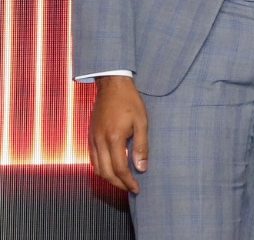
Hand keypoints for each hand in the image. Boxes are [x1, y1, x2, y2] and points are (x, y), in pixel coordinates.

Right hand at [89, 75, 147, 192]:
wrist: (112, 86)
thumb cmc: (130, 102)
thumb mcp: (142, 122)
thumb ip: (141, 146)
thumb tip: (141, 168)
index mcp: (114, 138)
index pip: (119, 169)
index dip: (128, 182)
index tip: (137, 189)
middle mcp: (99, 142)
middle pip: (105, 173)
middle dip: (118, 184)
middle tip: (131, 189)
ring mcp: (92, 139)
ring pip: (96, 168)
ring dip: (109, 178)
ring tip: (123, 181)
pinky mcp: (90, 137)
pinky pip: (92, 159)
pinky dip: (101, 168)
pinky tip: (112, 169)